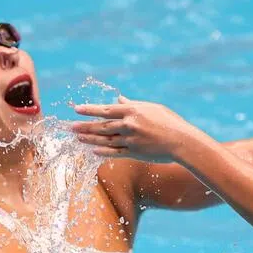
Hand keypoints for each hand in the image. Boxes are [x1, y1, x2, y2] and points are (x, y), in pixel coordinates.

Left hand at [71, 96, 201, 163]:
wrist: (181, 141)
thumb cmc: (170, 122)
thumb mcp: (151, 108)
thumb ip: (133, 105)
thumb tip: (120, 99)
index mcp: (133, 111)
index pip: (106, 109)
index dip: (89, 110)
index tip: (76, 109)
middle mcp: (129, 124)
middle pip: (101, 126)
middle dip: (84, 126)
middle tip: (70, 127)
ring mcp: (131, 139)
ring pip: (105, 140)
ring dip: (90, 139)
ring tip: (78, 138)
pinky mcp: (135, 152)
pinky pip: (115, 152)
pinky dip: (103, 152)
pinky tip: (93, 151)